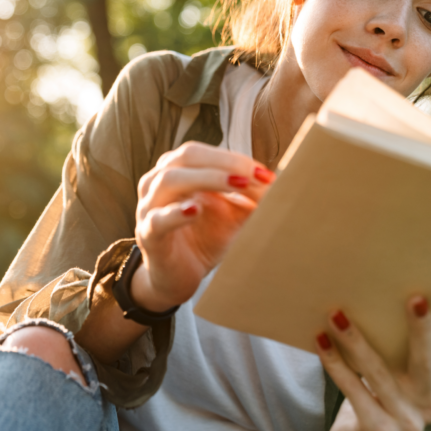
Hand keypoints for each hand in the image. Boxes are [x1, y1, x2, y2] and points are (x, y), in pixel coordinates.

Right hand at [131, 141, 274, 311]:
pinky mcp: (148, 235)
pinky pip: (158, 219)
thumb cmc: (204, 239)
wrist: (178, 278)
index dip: (235, 158)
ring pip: (170, 180)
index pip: (205, 152)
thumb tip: (283, 186)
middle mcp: (158, 182)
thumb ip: (253, 200)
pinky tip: (195, 210)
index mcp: (178, 170)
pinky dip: (176, 212)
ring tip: (237, 184)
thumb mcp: (233, 216)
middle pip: (187, 157)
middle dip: (225, 162)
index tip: (265, 174)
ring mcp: (149, 207)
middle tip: (254, 175)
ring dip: (207, 179)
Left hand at [316, 289, 430, 430]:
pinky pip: (353, 391)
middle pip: (428, 362)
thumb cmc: (374, 400)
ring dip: (356, 341)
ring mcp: (406, 421)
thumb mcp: (393, 376)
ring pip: (379, 374)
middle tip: (416, 298)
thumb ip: (397, 349)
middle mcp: (427, 403)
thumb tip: (380, 292)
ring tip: (337, 314)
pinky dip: (335, 364)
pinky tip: (320, 340)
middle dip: (422, 329)